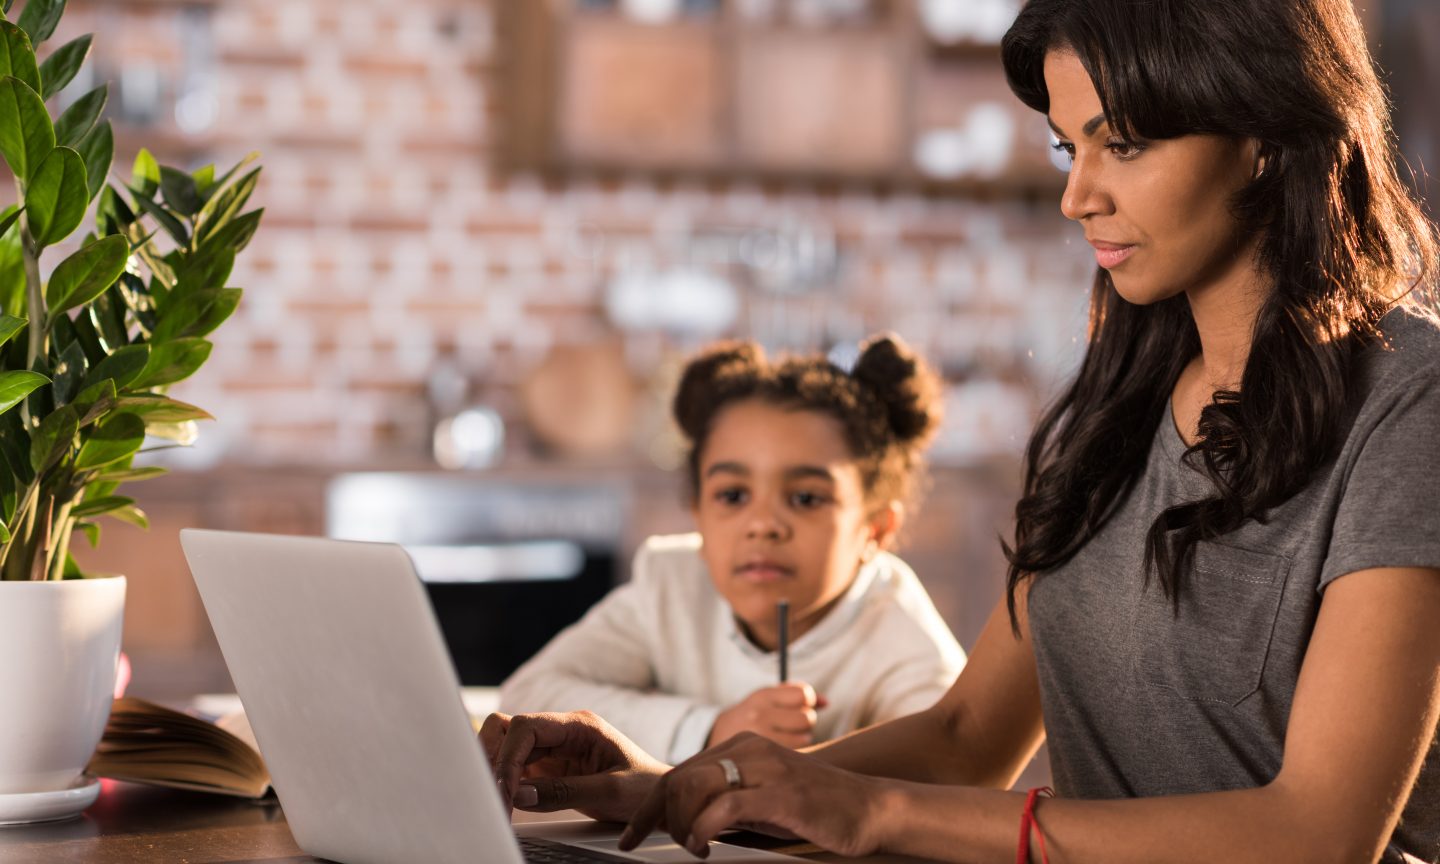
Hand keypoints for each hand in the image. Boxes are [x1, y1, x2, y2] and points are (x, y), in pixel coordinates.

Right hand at [480, 710, 668, 822]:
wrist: (659, 800)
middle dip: (494, 760)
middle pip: (508, 730)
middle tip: (494, 796)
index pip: (526, 726)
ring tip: (497, 803)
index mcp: (579, 725)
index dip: (508, 756)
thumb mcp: (610, 791)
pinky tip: (506, 804)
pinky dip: (505, 784)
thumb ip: (564, 792)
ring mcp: (554, 750)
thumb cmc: (645, 789)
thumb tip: (519, 795)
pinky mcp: (549, 770)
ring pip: (507, 748)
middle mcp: (562, 732)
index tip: (505, 790)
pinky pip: (516, 769)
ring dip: (497, 772)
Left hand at [619, 732, 892, 858]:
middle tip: (664, 847)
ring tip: (692, 847)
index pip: (678, 772)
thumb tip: (682, 821)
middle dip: (658, 819)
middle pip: (677, 778)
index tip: (630, 838)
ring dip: (680, 825)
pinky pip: (724, 807)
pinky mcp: (779, 793)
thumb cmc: (814, 809)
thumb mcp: (760, 799)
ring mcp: (764, 768)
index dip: (648, 808)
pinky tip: (703, 847)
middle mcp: (749, 748)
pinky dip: (702, 830)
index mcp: (741, 745)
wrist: (869, 808)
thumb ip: (725, 801)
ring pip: (693, 788)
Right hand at [707, 682, 827, 748]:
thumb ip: (797, 696)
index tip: (801, 707)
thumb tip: (828, 702)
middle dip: (806, 722)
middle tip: (795, 727)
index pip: (803, 695)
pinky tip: (783, 754)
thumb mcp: (767, 699)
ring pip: (804, 739)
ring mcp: (760, 739)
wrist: (714, 742)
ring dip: (802, 739)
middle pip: (807, 718)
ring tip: (786, 740)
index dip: (808, 701)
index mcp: (762, 696)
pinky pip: (796, 755)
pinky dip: (795, 755)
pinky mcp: (762, 760)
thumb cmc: (751, 716)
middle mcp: (759, 715)